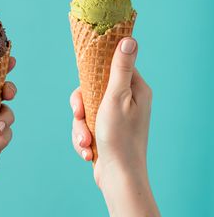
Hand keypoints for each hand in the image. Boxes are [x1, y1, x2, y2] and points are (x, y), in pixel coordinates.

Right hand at [70, 37, 151, 189]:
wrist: (118, 178)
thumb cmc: (120, 138)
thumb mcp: (116, 98)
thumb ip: (119, 69)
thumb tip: (129, 39)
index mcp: (136, 90)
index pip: (112, 67)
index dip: (93, 74)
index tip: (84, 83)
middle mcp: (128, 102)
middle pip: (92, 89)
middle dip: (81, 107)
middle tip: (79, 115)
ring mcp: (116, 119)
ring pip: (84, 110)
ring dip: (80, 127)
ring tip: (86, 142)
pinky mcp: (105, 133)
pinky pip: (84, 127)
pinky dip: (82, 139)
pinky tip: (88, 150)